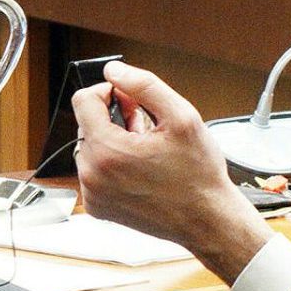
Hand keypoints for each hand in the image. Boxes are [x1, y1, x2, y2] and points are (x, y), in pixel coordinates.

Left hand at [71, 61, 273, 282]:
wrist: (207, 220)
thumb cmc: (198, 174)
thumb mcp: (182, 117)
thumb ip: (144, 86)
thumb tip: (114, 71)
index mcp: (108, 150)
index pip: (83, 100)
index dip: (109, 91)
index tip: (130, 100)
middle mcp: (92, 175)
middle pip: (87, 124)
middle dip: (113, 118)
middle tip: (146, 127)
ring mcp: (93, 194)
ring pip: (91, 148)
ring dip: (114, 141)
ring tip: (146, 150)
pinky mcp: (98, 207)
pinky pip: (95, 172)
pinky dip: (113, 165)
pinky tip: (140, 169)